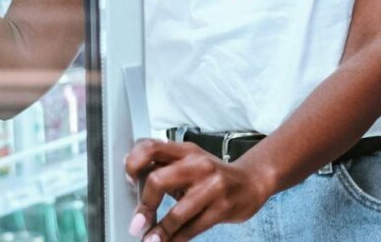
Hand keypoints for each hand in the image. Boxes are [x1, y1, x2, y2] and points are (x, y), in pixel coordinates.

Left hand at [124, 140, 271, 241]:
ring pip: (177, 211)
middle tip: (136, 223)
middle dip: (144, 205)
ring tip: (150, 241)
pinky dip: (177, 238)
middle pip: (158, 179)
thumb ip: (163, 166)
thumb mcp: (189, 162)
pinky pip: (194, 227)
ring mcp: (212, 185)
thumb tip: (132, 177)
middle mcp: (197, 164)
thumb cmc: (212, 174)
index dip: (133, 164)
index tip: (128, 181)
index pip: (150, 147)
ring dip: (160, 231)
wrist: (251, 182)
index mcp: (184, 150)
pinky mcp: (223, 207)